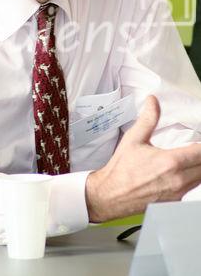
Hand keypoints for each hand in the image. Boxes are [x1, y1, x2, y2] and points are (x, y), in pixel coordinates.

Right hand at [85, 95, 200, 222]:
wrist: (111, 194)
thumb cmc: (121, 169)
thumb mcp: (133, 139)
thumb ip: (148, 118)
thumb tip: (153, 102)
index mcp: (170, 162)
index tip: (198, 138)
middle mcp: (178, 180)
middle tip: (194, 146)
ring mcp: (178, 193)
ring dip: (199, 166)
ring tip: (192, 156)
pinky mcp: (175, 201)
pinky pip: (192, 187)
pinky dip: (193, 177)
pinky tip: (185, 170)